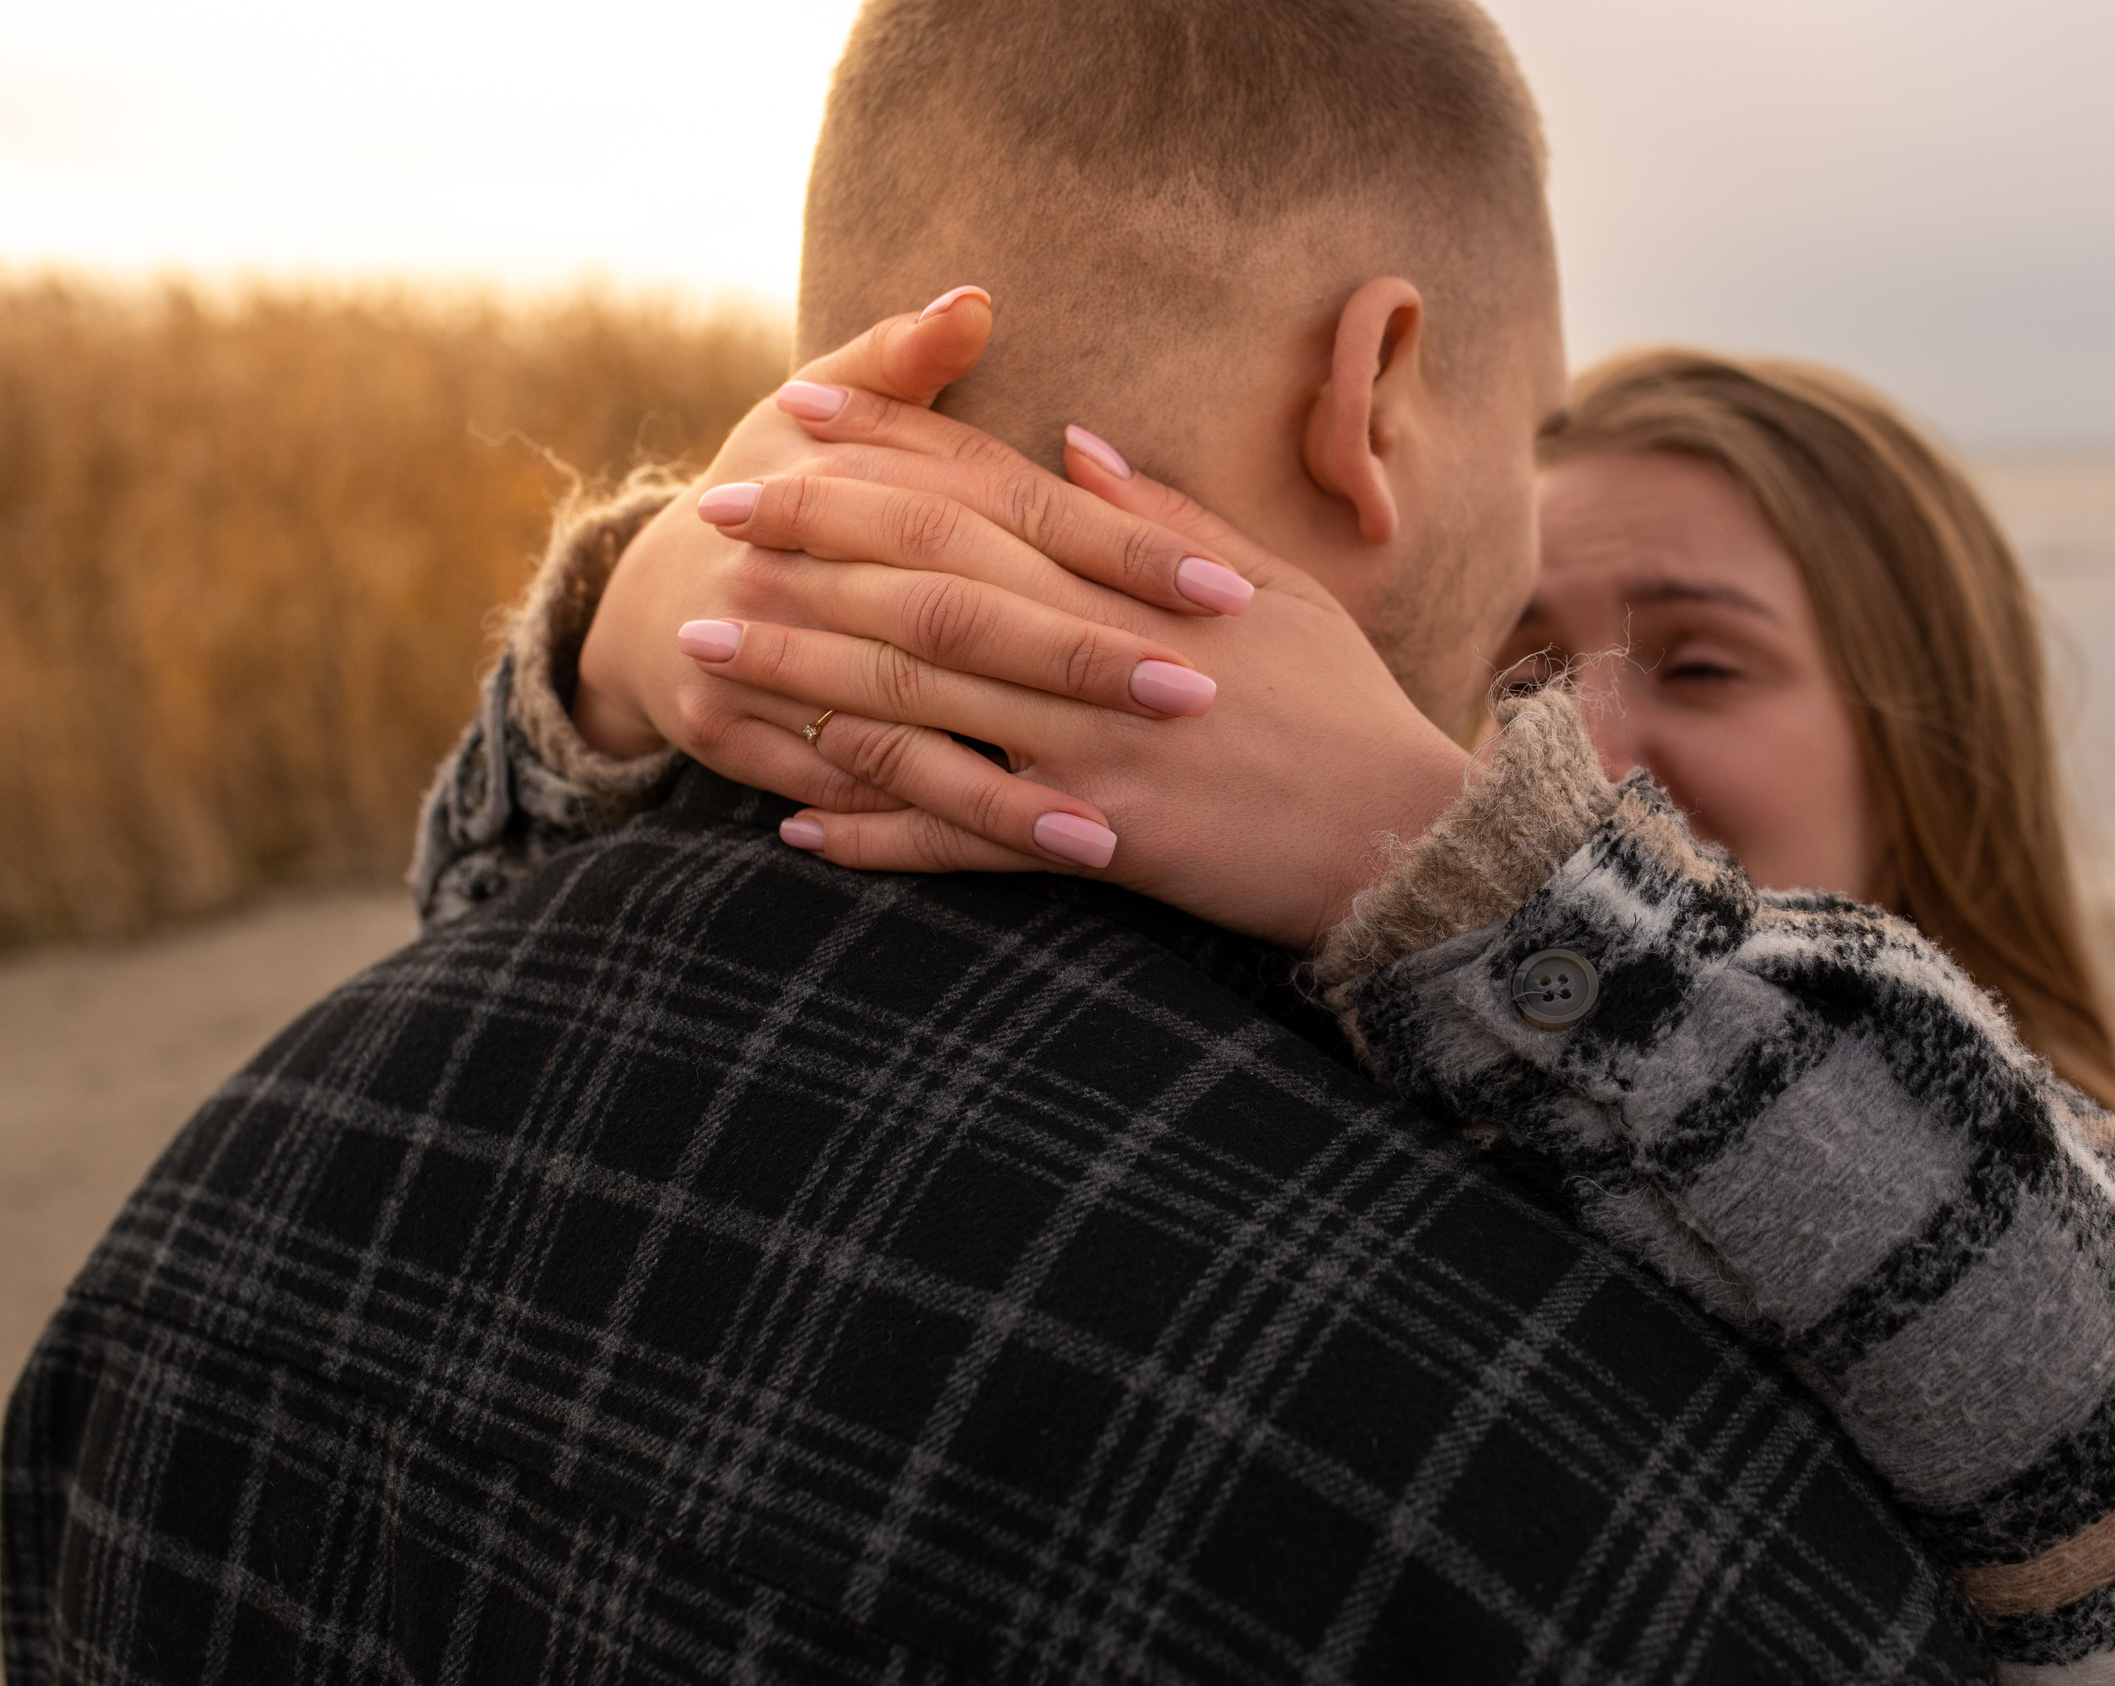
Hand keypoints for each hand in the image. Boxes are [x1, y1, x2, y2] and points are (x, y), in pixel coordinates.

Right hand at [571, 290, 1257, 820]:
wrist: (651, 597)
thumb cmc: (785, 494)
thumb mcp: (822, 409)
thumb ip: (905, 359)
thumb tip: (975, 299)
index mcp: (852, 474)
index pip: (1008, 508)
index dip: (1117, 547)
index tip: (1222, 588)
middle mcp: (803, 559)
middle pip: (962, 612)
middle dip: (1080, 658)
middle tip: (1197, 694)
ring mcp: (757, 648)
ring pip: (907, 718)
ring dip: (1012, 781)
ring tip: (1117, 827)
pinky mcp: (729, 728)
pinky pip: (845, 786)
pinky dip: (929, 825)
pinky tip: (1018, 859)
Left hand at [683, 403, 1470, 952]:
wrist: (1410, 843)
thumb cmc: (1346, 708)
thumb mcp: (1276, 588)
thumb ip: (1165, 521)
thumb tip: (1075, 444)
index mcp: (1140, 585)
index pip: (992, 492)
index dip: (890, 446)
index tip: (797, 411)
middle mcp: (1104, 658)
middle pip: (930, 581)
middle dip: (814, 542)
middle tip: (714, 517)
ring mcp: (1095, 754)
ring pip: (924, 703)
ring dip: (805, 675)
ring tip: (705, 653)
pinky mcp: (1100, 846)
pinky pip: (966, 838)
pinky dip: (878, 830)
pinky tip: (793, 820)